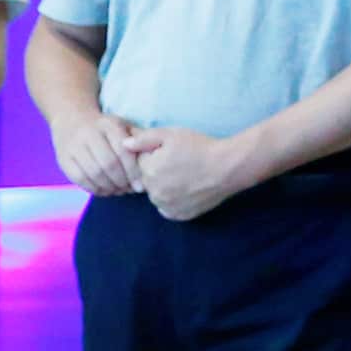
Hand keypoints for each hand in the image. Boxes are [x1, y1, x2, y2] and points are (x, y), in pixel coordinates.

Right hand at [54, 109, 146, 197]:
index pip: (123, 152)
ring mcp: (73, 146)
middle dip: (122, 182)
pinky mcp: (63, 159)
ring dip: (110, 187)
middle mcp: (88, 134)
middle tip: (129, 190)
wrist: (71, 118)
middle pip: (108, 165)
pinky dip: (95, 189)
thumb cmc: (105, 128)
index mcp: (108, 125)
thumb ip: (139, 140)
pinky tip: (105, 190)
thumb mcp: (123, 126)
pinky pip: (80, 179)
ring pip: (94, 174)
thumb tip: (152, 160)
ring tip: (119, 191)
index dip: (133, 172)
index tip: (140, 185)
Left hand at [118, 125, 247, 221]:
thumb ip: (144, 139)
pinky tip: (186, 190)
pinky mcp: (180, 215)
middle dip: (158, 172)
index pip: (142, 163)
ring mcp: (167, 206)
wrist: (227, 167)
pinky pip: (168, 209)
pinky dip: (173, 201)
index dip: (155, 155)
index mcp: (148, 171)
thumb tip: (123, 145)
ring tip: (185, 176)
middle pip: (148, 181)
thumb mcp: (170, 135)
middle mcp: (154, 192)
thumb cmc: (200, 147)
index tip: (172, 152)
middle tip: (180, 164)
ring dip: (165, 187)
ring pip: (158, 195)